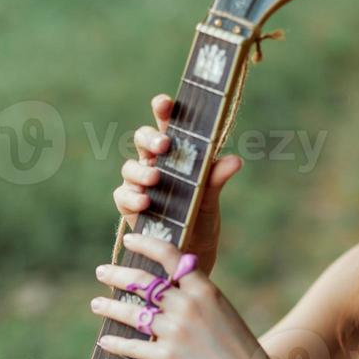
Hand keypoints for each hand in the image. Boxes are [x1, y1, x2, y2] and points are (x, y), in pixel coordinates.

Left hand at [91, 232, 281, 358]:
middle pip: (142, 282)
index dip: (145, 243)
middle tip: (101, 271)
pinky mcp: (167, 357)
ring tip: (96, 303)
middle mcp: (187, 305)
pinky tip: (105, 341)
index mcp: (204, 289)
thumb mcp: (221, 310)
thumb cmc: (237, 347)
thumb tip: (169, 283)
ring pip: (132, 313)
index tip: (129, 240)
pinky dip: (116, 343)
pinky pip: (133, 346)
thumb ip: (196, 294)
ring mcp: (175, 331)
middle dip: (117, 274)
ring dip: (109, 306)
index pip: (169, 255)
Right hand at [113, 93, 242, 275]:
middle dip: (150, 138)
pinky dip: (132, 196)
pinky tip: (146, 200)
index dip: (163, 111)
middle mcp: (153, 164)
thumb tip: (235, 160)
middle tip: (164, 144)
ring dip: (141, 170)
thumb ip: (217, 179)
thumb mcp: (211, 200)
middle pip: (142, 140)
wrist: (190, 255)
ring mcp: (138, 185)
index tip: (164, 102)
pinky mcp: (128, 206)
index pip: (166, 126)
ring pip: (129, 167)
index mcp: (175, 155)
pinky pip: (122, 195)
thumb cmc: (201, 220)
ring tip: (156, 178)